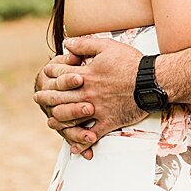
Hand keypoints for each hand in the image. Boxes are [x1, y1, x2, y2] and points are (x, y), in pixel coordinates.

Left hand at [33, 36, 146, 157]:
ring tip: (50, 121)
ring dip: (58, 120)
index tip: (46, 73)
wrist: (152, 81)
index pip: (60, 75)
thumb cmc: (131, 62)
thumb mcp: (106, 46)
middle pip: (59, 97)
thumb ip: (84, 44)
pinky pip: (92, 135)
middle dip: (46, 98)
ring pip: (71, 118)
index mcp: (85, 75)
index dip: (50, 73)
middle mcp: (87, 93)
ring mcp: (96, 109)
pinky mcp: (108, 122)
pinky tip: (75, 147)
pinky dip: (83, 142)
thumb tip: (67, 43)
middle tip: (38, 98)